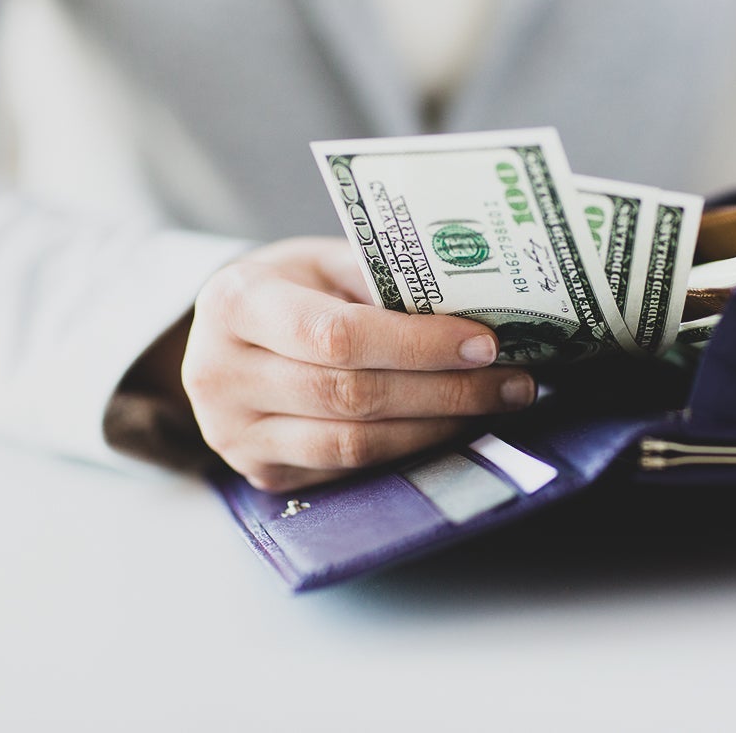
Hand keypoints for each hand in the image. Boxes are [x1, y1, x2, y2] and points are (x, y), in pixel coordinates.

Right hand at [180, 237, 535, 491]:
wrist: (221, 336)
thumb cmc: (286, 288)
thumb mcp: (321, 261)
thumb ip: (382, 280)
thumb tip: (476, 306)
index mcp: (237, 304)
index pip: (339, 335)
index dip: (419, 346)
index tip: (485, 343)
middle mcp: (223, 374)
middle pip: (353, 395)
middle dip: (447, 391)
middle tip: (514, 382)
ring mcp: (236, 435)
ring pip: (354, 444)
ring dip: (437, 428)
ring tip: (494, 406)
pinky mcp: (261, 474)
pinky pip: (347, 471)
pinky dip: (408, 450)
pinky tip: (450, 428)